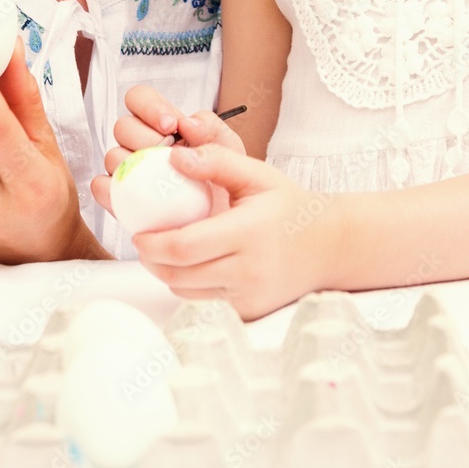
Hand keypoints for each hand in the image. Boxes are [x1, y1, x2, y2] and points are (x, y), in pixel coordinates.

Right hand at [92, 84, 244, 217]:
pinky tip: (140, 196)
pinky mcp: (120, 199)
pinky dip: (114, 190)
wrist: (224, 220)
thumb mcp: (228, 149)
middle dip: (145, 138)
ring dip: (135, 165)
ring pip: (112, 156)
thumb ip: (211, 128)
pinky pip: (102, 187)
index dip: (148, 107)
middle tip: (168, 154)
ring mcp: (128, 171)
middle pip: (122, 127)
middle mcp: (139, 144)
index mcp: (161, 124)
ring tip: (161, 180)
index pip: (138, 99)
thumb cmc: (224, 181)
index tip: (170, 125)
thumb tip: (186, 123)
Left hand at [130, 144, 340, 319]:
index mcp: (248, 233)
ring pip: (186, 291)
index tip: (139, 232)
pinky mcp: (248, 310)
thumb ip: (216, 161)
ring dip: (167, 273)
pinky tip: (191, 266)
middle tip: (143, 242)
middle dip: (151, 259)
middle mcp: (249, 270)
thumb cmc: (290, 206)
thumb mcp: (258, 175)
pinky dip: (189, 285)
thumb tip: (173, 157)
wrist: (330, 245)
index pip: (184, 246)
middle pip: (178, 274)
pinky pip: (204, 301)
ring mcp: (249, 295)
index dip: (152, 243)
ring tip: (164, 251)